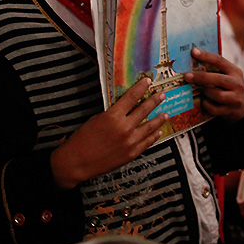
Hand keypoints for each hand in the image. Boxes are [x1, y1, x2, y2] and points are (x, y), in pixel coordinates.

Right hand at [50, 78, 167, 189]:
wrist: (77, 162)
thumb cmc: (83, 139)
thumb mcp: (96, 119)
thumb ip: (112, 113)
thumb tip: (124, 108)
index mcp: (113, 116)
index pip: (131, 97)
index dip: (141, 87)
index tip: (148, 81)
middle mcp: (124, 128)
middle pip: (144, 110)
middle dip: (154, 101)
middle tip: (162, 95)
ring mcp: (130, 142)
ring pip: (150, 127)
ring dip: (159, 119)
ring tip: (165, 113)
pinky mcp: (131, 154)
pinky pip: (147, 143)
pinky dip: (154, 136)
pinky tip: (158, 131)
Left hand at [184, 47, 243, 123]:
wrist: (242, 108)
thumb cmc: (228, 87)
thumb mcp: (227, 76)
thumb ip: (215, 69)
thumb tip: (192, 60)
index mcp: (235, 71)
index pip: (220, 61)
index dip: (206, 56)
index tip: (193, 51)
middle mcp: (237, 84)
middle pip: (217, 79)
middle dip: (200, 77)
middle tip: (186, 76)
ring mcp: (236, 98)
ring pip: (215, 94)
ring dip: (204, 92)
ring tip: (201, 91)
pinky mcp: (231, 111)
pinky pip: (213, 108)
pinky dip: (206, 105)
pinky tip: (205, 102)